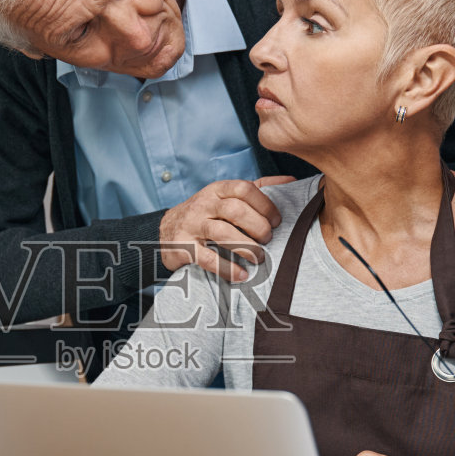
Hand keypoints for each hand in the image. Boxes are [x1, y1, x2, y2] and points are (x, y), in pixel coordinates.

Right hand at [159, 177, 295, 281]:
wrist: (163, 232)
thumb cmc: (205, 215)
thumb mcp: (225, 197)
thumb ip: (257, 188)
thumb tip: (291, 180)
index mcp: (217, 190)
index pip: (244, 189)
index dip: (264, 204)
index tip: (276, 221)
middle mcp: (203, 204)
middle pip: (235, 210)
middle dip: (257, 226)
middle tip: (268, 240)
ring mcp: (192, 225)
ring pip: (222, 233)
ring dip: (246, 247)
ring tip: (259, 258)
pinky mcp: (184, 247)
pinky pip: (207, 258)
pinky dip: (227, 268)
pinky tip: (241, 275)